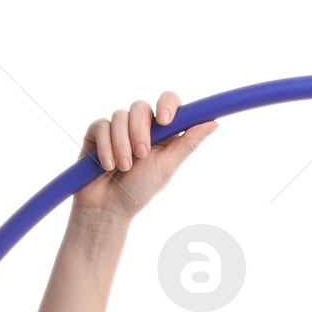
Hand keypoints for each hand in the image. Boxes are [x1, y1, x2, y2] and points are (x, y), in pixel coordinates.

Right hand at [72, 90, 216, 218]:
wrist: (108, 208)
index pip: (168, 102)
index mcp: (162, 133)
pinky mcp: (97, 132)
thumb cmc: (140, 191)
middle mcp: (140, 126)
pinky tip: (106, 165)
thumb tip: (213, 123)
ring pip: (120, 116)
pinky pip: (101, 125)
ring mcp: (118, 128)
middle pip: (141, 106)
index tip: (164, 120)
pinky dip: (106, 146)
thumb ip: (188, 143)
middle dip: (140, 130)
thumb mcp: (167, 167)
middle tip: (141, 155)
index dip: (167, 104)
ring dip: (122, 144)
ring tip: (123, 168)